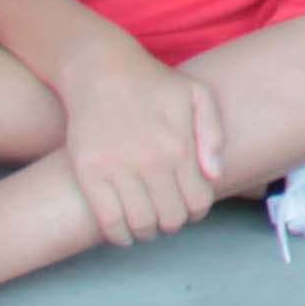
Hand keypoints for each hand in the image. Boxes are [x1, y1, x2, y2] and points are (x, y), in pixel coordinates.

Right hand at [53, 41, 223, 246]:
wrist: (101, 70)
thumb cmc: (154, 83)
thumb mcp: (197, 94)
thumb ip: (213, 133)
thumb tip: (215, 175)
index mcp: (179, 146)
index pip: (198, 201)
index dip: (198, 211)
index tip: (191, 207)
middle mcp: (151, 162)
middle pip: (171, 218)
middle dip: (174, 223)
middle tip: (168, 216)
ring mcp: (118, 169)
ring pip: (141, 223)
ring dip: (148, 232)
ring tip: (148, 225)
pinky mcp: (89, 174)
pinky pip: (108, 221)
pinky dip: (119, 236)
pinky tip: (125, 232)